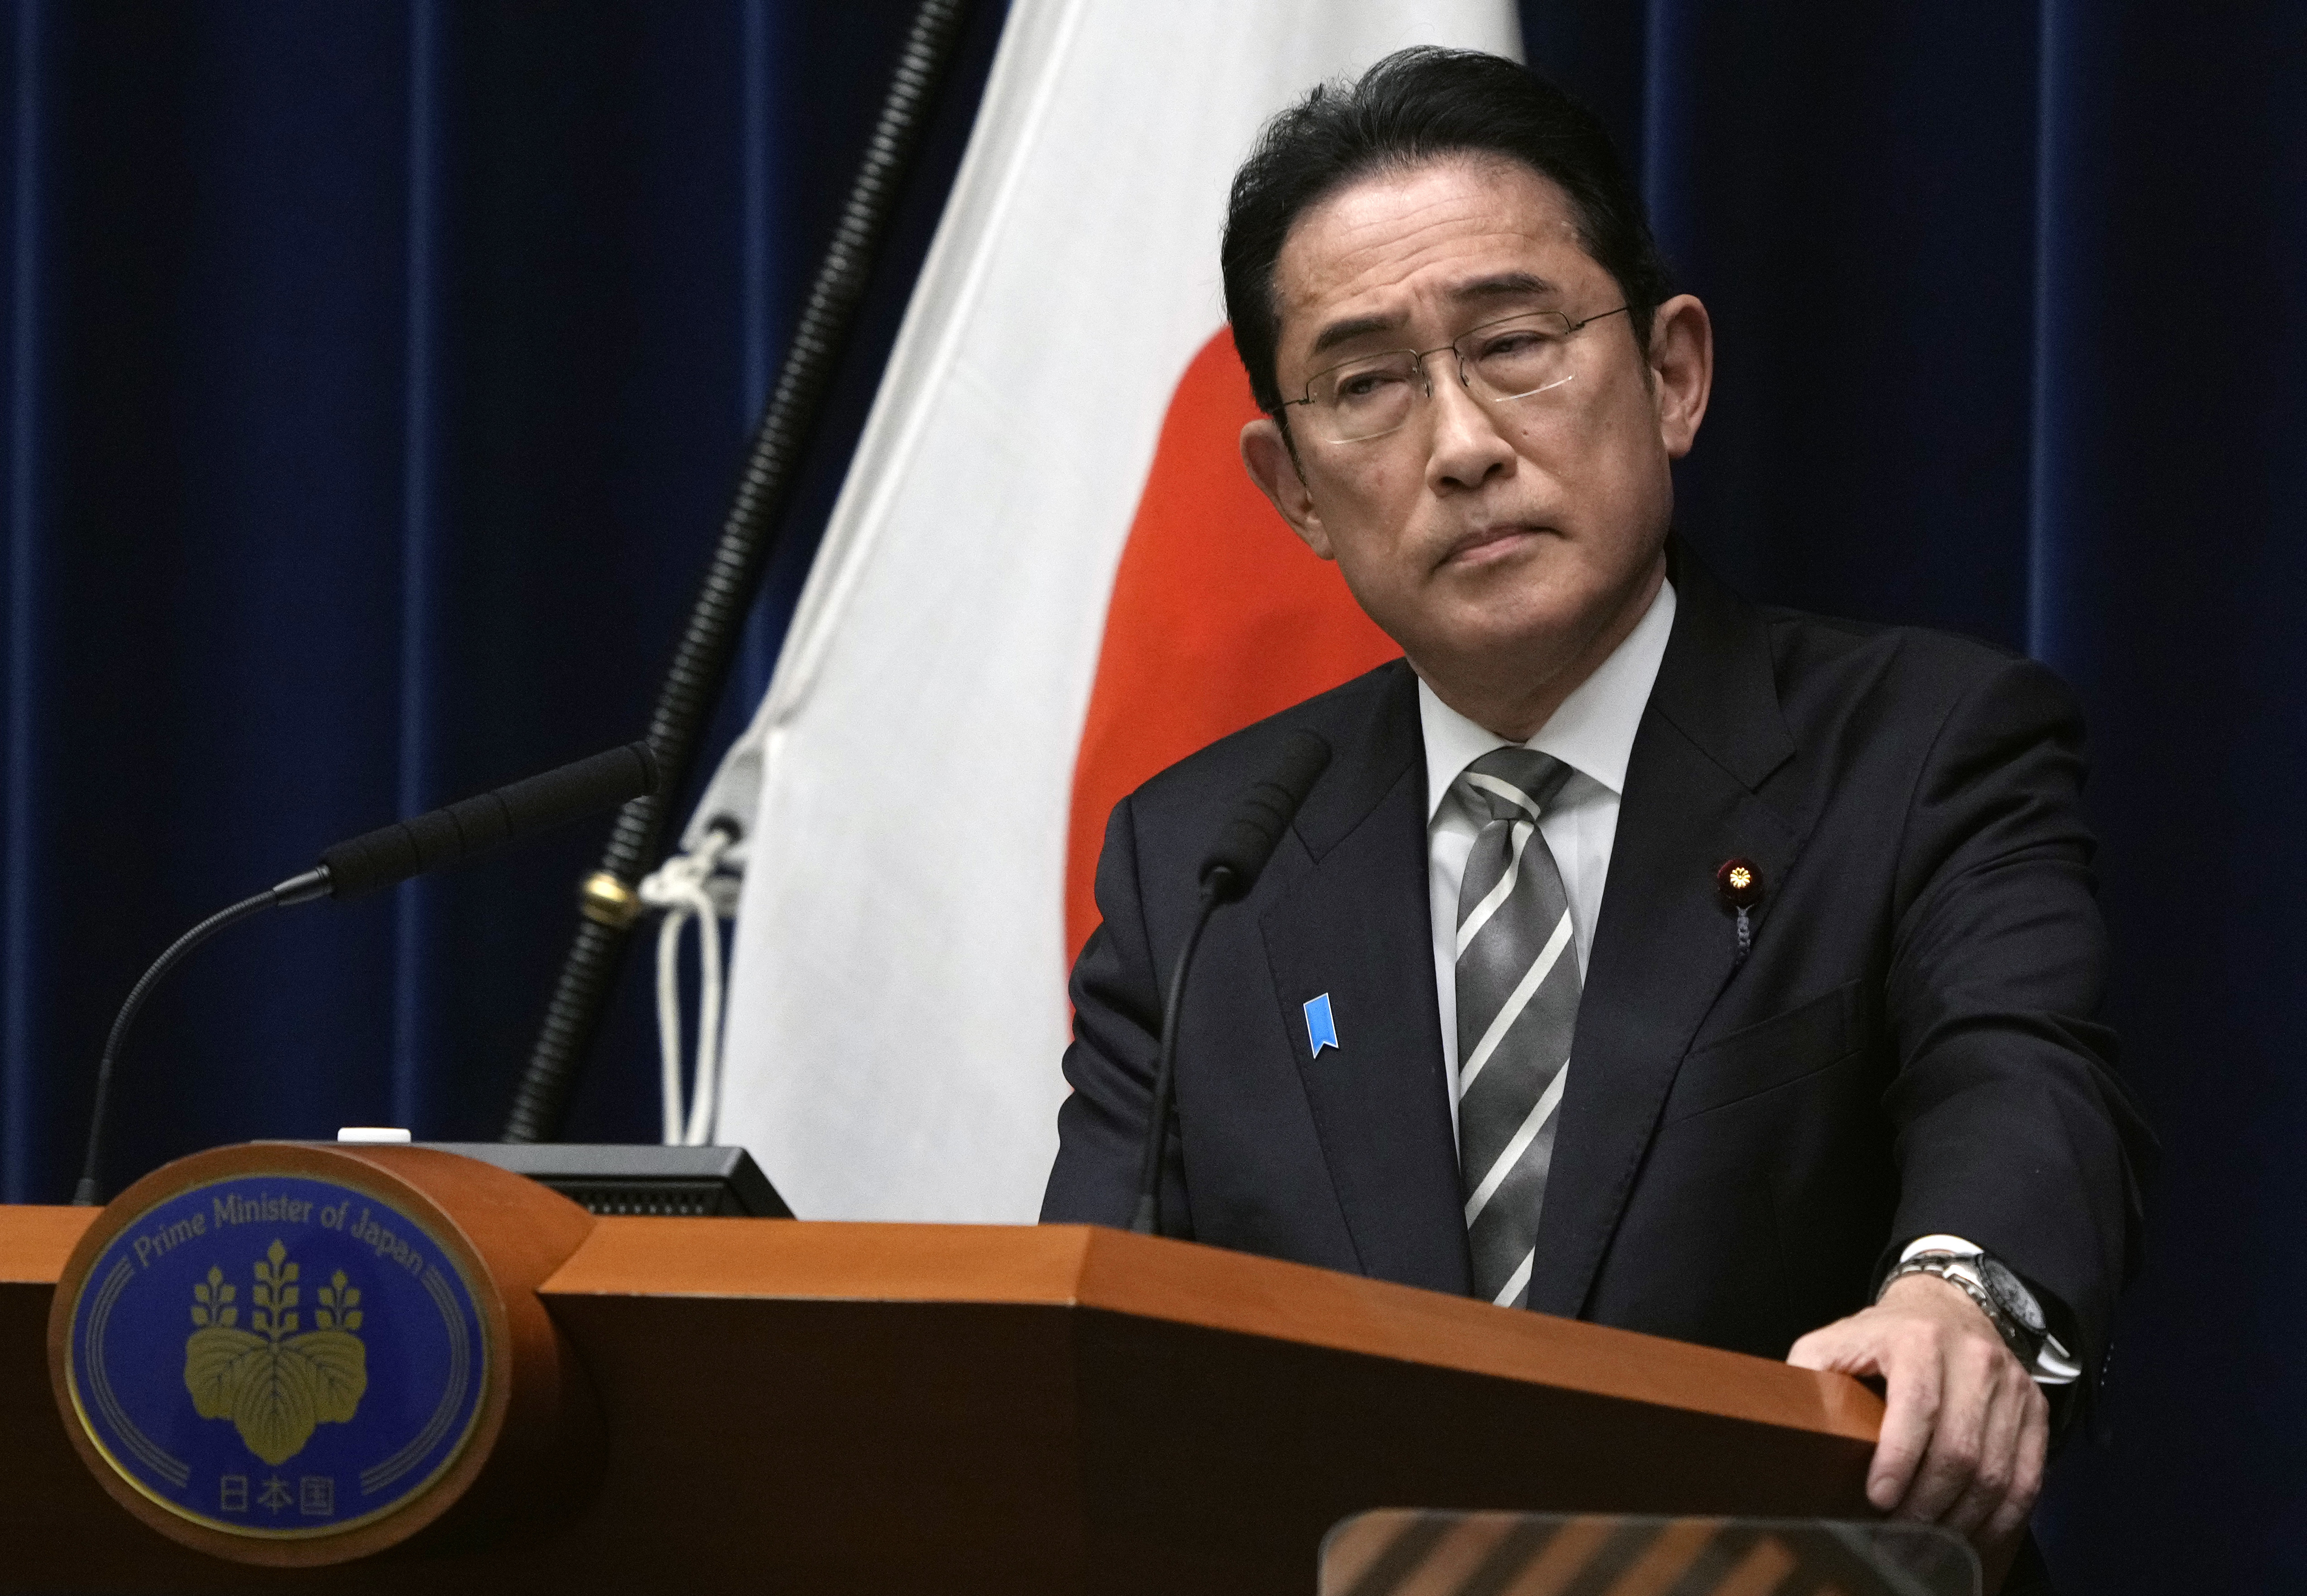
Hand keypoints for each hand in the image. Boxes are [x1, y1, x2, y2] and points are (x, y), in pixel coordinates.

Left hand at [1788, 1273, 2047, 1588]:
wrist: (1947, 1305)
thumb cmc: (1881, 1336)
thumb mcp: (1834, 1341)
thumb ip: (1809, 1374)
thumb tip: (1786, 1423)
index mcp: (1919, 1340)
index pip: (1917, 1408)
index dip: (1899, 1461)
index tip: (1878, 1501)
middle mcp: (1974, 1359)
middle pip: (1960, 1451)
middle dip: (1927, 1507)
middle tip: (1898, 1543)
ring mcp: (2012, 1385)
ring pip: (1997, 1472)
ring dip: (1962, 1523)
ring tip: (1928, 1551)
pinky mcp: (2036, 1409)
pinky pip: (2029, 1478)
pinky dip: (2001, 1517)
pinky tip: (1971, 1538)